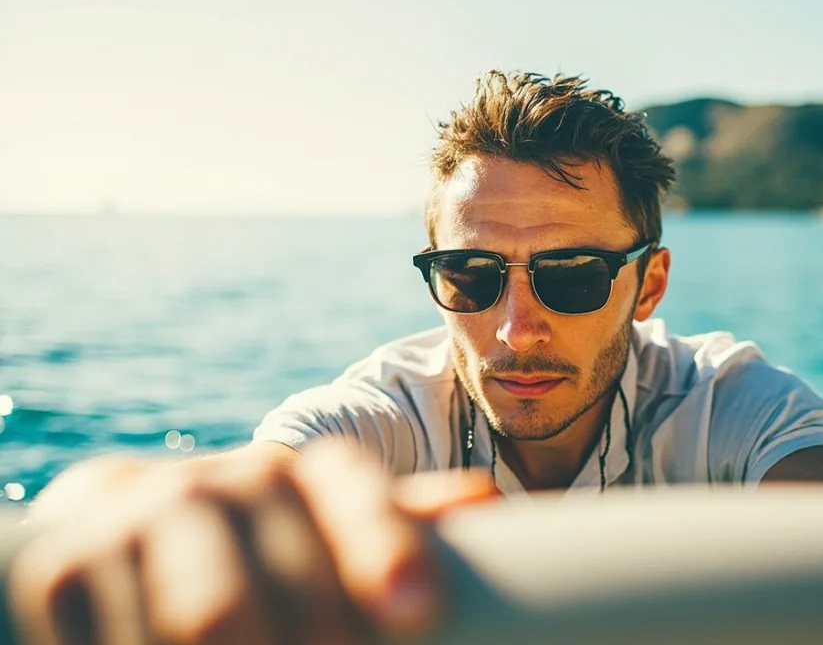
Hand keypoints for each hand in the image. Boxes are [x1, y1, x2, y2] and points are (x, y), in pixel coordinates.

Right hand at [9, 441, 497, 643]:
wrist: (124, 523)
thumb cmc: (255, 539)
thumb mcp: (322, 526)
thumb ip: (390, 522)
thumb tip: (482, 497)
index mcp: (292, 473)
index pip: (345, 490)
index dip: (383, 546)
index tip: (418, 611)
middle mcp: (218, 484)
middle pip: (276, 574)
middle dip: (312, 640)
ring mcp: (137, 515)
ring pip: (205, 612)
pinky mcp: (61, 562)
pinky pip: (116, 636)